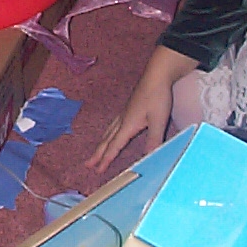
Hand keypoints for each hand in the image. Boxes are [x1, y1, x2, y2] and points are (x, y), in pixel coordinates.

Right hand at [85, 46, 195, 172]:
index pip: (114, 146)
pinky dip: (109, 134)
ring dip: (102, 144)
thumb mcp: (158, 120)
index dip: (106, 159)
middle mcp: (122, 120)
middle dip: (98, 154)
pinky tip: (112, 133)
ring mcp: (124, 113)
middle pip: (106, 140)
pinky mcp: (129, 109)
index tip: (97, 170)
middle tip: (88, 164)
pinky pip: (114, 125)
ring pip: (109, 132)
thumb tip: (149, 159)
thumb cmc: (157, 96)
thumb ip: (154, 140)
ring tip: (97, 152)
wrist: (157, 75)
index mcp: (127, 125)